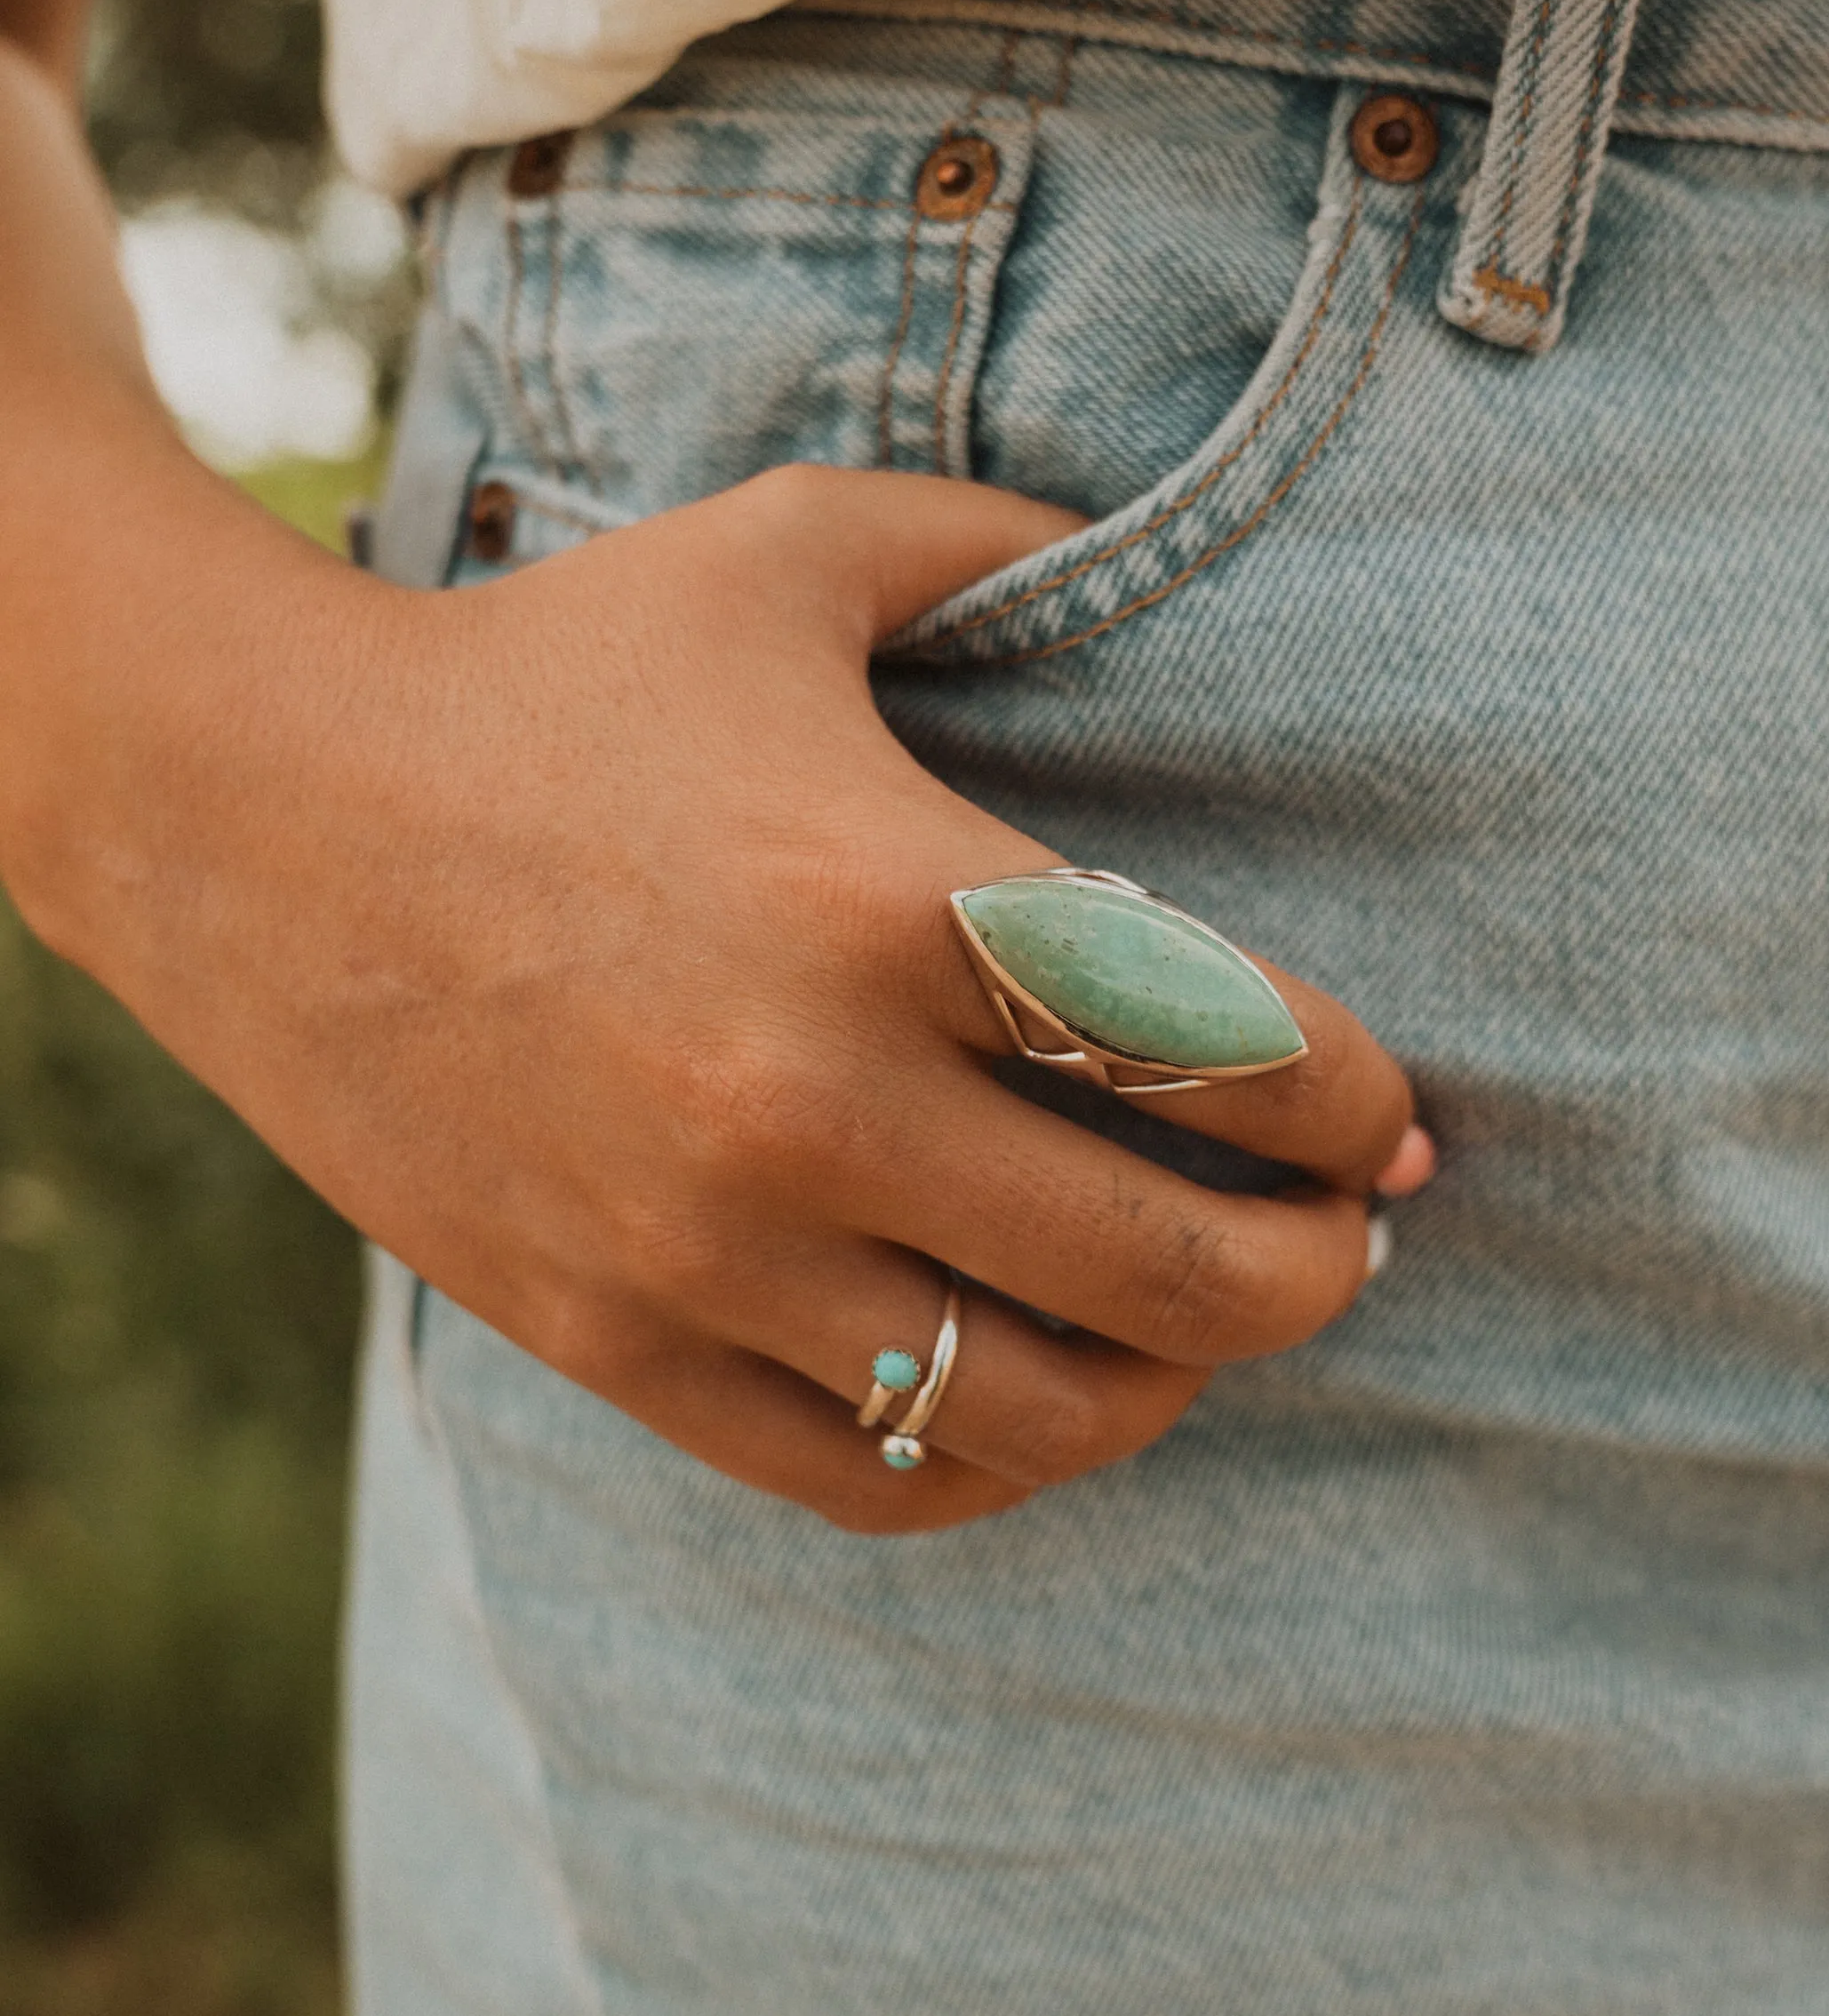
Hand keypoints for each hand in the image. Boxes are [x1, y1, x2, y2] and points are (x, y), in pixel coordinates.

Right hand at [23, 464, 1431, 1533]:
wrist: (248, 816)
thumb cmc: (545, 672)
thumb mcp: (784, 553)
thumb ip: (1001, 539)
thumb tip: (1159, 542)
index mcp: (888, 895)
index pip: (1223, 1050)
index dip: (1358, 1106)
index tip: (1393, 1119)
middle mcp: (811, 1098)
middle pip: (1174, 1269)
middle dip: (1317, 1271)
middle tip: (1348, 1242)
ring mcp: (707, 1247)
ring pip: (1035, 1412)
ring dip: (1170, 1387)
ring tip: (1199, 1331)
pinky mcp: (618, 1340)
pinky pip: (866, 1476)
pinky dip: (991, 1463)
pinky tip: (1035, 1396)